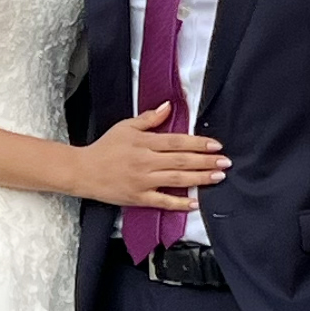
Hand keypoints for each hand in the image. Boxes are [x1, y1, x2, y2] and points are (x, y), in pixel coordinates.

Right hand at [75, 102, 228, 213]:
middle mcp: (145, 162)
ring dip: (199, 179)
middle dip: (206, 161)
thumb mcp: (125, 126)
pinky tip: (194, 203)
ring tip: (218, 177)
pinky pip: (162, 201)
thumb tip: (169, 107)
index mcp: (144, 142)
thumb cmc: (105, 147)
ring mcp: (143, 181)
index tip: (215, 145)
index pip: (177, 142)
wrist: (84, 171)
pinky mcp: (138, 198)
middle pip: (181, 161)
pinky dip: (179, 204)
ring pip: (176, 180)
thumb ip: (149, 118)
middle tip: (225, 162)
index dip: (198, 143)